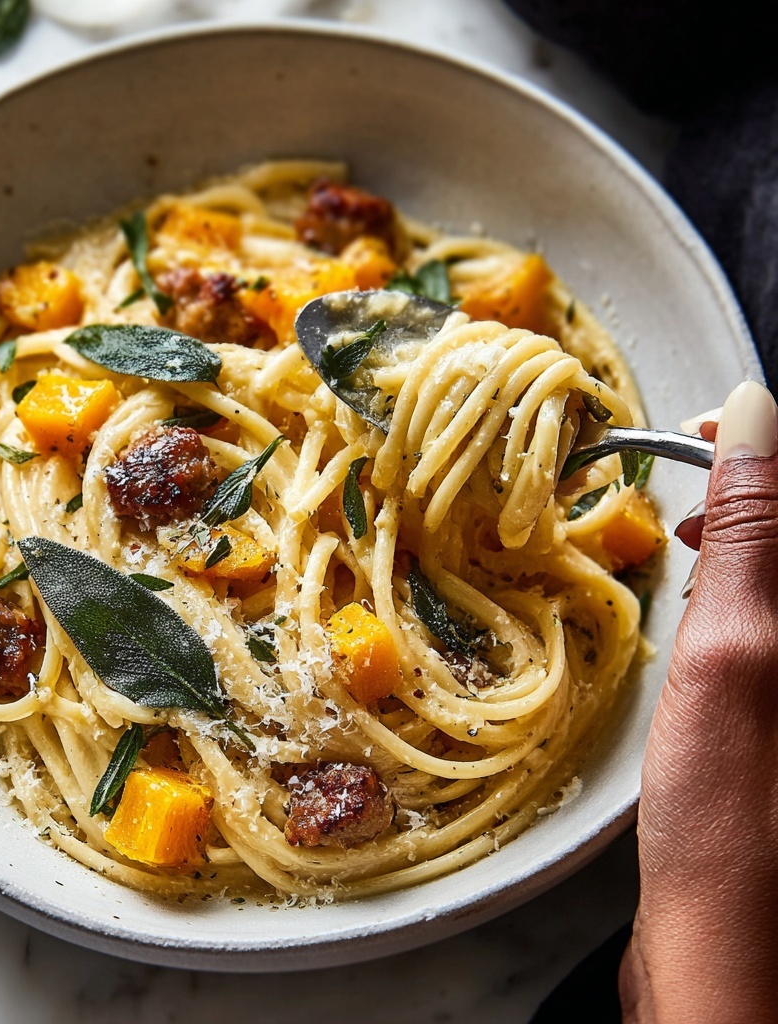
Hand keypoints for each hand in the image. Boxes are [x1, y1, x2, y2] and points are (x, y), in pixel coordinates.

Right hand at [620, 381, 777, 1020]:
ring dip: (747, 536)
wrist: (728, 935)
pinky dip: (744, 588)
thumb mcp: (735, 655)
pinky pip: (774, 617)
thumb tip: (755, 419)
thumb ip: (753, 535)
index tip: (704, 432)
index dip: (766, 445)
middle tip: (684, 488)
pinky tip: (707, 606)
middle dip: (754, 488)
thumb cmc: (728, 810)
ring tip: (687, 541)